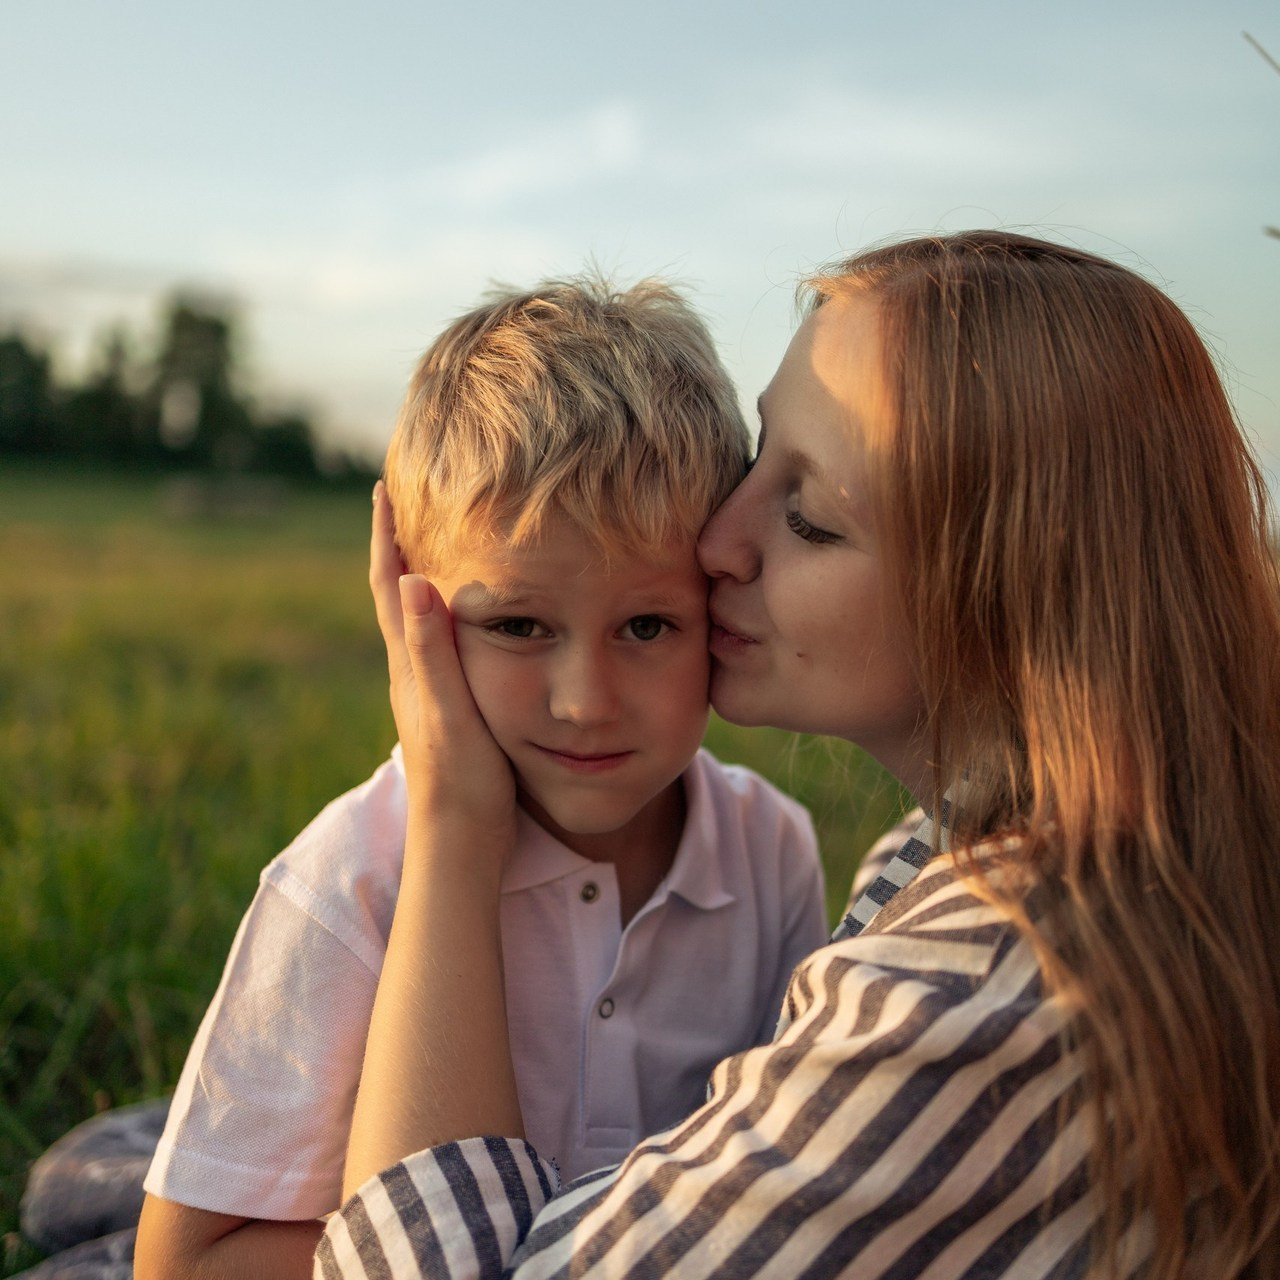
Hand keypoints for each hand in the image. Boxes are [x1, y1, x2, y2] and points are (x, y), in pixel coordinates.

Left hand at [369, 481, 516, 853]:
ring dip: (416, 575)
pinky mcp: (445, 709)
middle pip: (395, 595)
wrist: (460, 843)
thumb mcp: (452, 713)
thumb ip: (432, 653)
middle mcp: (409, 674)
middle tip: (407, 497)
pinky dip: (440, 613)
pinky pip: (435, 644)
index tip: (384, 487)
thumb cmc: (463, 783)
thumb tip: (409, 581)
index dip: (386, 537)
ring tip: (431, 541)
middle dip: (398, 544)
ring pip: (414, 619)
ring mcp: (424, 693)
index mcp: (409, 666)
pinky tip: (461, 617)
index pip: (389, 587)